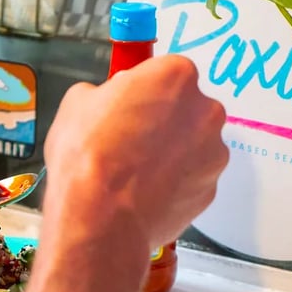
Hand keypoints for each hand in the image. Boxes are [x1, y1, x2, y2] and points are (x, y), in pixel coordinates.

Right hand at [43, 54, 228, 253]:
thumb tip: (109, 101)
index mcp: (176, 76)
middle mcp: (206, 110)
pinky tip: (146, 195)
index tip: (128, 106)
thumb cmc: (87, 153)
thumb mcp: (77, 103)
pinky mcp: (211, 190)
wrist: (100, 219)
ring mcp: (213, 153)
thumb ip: (104, 94)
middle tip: (130, 140)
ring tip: (136, 175)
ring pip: (193, 145)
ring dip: (172, 154)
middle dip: (164, 120)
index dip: (145, 90)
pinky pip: (192, 179)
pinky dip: (175, 185)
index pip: (167, 72)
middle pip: (187, 108)